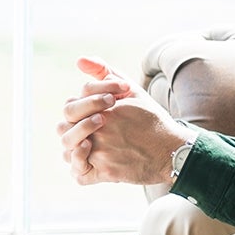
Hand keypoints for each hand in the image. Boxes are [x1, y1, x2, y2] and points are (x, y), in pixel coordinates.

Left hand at [62, 56, 195, 187]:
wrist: (171, 149)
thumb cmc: (150, 118)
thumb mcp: (130, 89)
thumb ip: (103, 72)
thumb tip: (79, 60)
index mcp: (101, 109)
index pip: (70, 107)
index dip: (81, 109)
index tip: (99, 113)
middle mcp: (98, 131)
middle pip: (63, 128)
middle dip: (74, 127)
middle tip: (93, 130)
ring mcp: (100, 153)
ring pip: (67, 152)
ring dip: (75, 147)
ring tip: (92, 144)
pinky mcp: (106, 172)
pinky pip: (78, 174)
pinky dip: (79, 167)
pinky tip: (92, 160)